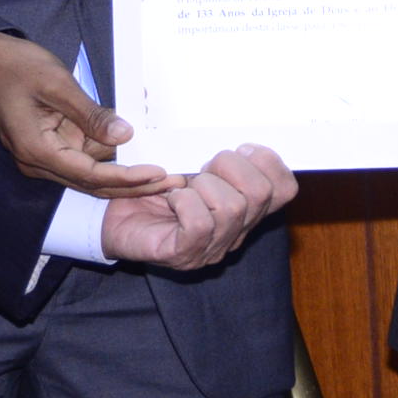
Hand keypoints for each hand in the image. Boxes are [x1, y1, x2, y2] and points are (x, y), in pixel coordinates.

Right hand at [0, 33, 177, 197]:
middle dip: (133, 184)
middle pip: (93, 182)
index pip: (89, 174)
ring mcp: (43, 156)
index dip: (126, 177)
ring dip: (125, 172)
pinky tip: (137, 153)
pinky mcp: (50, 145)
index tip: (157, 174)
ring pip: (90, 173)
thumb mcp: (57, 84)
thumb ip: (90, 114)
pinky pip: (84, 158)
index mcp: (36, 151)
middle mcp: (38, 162)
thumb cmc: (15, 66)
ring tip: (165, 168)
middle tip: (173, 181)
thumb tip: (125, 136)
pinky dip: (110, 157)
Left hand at [100, 145, 298, 270]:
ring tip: (182, 187)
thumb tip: (243, 142)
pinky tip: (171, 199)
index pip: (286, 189)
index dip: (268, 161)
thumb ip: (219, 157)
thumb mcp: (192, 164)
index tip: (239, 149)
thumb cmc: (153, 188)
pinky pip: (200, 224)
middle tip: (203, 168)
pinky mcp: (184, 254)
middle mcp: (235, 231)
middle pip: (261, 193)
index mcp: (245, 208)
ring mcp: (212, 247)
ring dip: (202, 185)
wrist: (111, 218)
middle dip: (230, 167)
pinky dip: (184, 203)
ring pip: (232, 207)